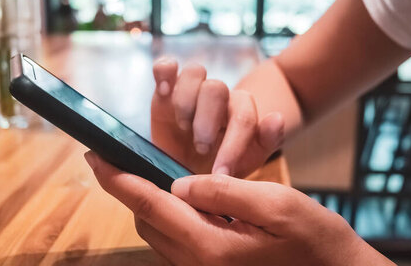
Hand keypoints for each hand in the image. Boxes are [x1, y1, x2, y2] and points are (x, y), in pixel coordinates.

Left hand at [85, 152, 392, 265]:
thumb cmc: (315, 241)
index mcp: (210, 246)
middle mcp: (199, 263)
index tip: (95, 156)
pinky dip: (166, 215)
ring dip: (146, 202)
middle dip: (127, 189)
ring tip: (143, 173)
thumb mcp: (276, 205)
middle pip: (147, 220)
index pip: (150, 204)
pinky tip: (178, 197)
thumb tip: (179, 182)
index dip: (118, 179)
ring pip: (157, 232)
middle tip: (118, 159)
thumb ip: (224, 191)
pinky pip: (175, 240)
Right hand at [152, 57, 284, 176]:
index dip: (233, 145)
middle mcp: (217, 95)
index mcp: (240, 111)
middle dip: (207, 120)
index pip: (243, 117)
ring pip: (194, 73)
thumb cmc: (220, 166)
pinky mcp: (164, 89)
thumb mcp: (247, 160)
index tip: (220, 174)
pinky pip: (165, 66)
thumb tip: (277, 117)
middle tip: (201, 148)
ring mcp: (191, 89)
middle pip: (217, 88)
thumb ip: (267, 139)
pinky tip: (164, 91)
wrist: (186, 170)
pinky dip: (164, 72)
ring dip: (186, 101)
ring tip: (182, 127)